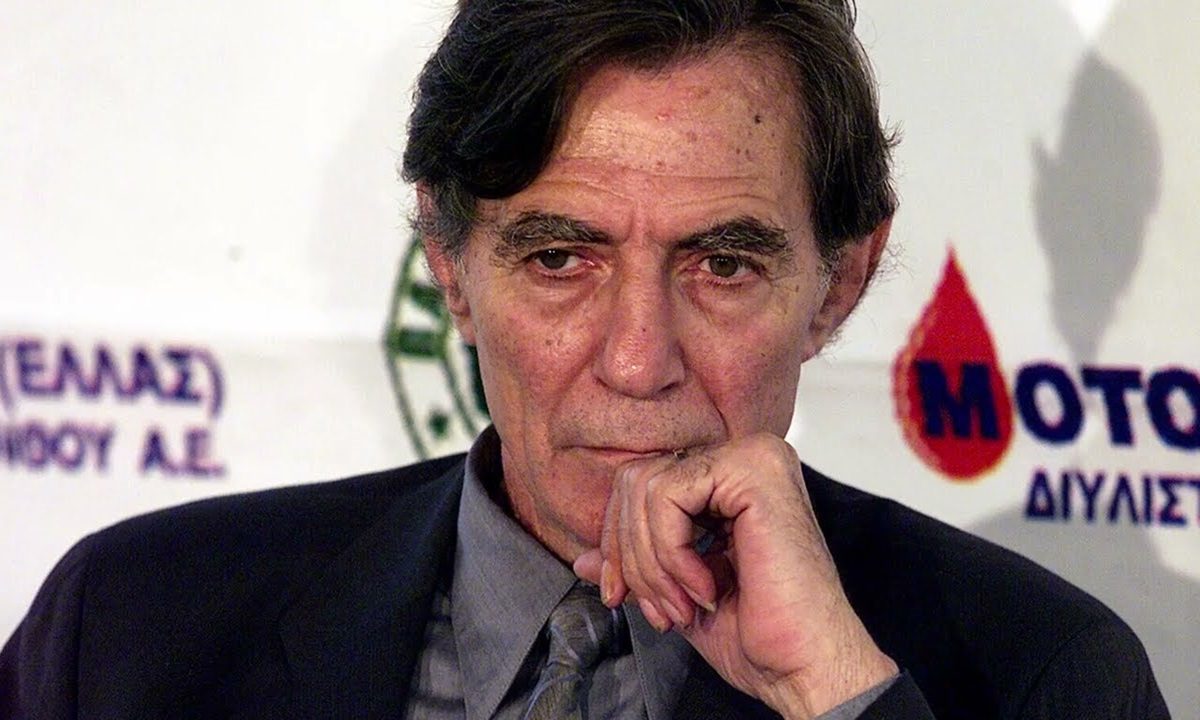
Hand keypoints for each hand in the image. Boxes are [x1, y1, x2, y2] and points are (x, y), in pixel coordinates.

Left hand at [573, 433, 897, 718]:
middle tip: (654, 608)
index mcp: (730, 479)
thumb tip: (581, 557)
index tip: (619, 595)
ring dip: (651, 561)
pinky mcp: (753, 470)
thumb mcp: (674, 593)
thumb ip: (634, 564)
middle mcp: (744, 456)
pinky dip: (670, 552)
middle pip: (635, 479)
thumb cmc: (759, 635)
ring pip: (646, 487)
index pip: (640, 484)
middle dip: (628, 553)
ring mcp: (752, 456)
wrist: (806, 667)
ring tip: (683, 605)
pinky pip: (667, 494)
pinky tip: (705, 588)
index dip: (616, 543)